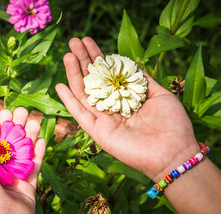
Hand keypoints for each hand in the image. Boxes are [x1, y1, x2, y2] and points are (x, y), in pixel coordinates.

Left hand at [0, 107, 45, 213]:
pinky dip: (39, 152)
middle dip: (15, 125)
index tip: (5, 112)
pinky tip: (42, 138)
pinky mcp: (29, 185)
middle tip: (22, 110)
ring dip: (29, 134)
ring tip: (34, 119)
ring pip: (23, 151)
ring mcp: (14, 177)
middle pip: (8, 143)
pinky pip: (35, 165)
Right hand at [56, 37, 198, 181]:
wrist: (173, 152)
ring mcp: (104, 120)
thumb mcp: (160, 94)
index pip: (107, 74)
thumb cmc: (172, 123)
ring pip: (83, 94)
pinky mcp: (98, 132)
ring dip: (74, 75)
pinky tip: (60, 85)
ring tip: (68, 55)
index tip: (88, 41)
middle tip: (73, 42)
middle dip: (83, 61)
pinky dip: (69, 101)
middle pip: (92, 81)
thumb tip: (130, 63)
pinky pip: (80, 115)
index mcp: (125, 97)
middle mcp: (112, 107)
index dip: (98, 57)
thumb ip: (142, 79)